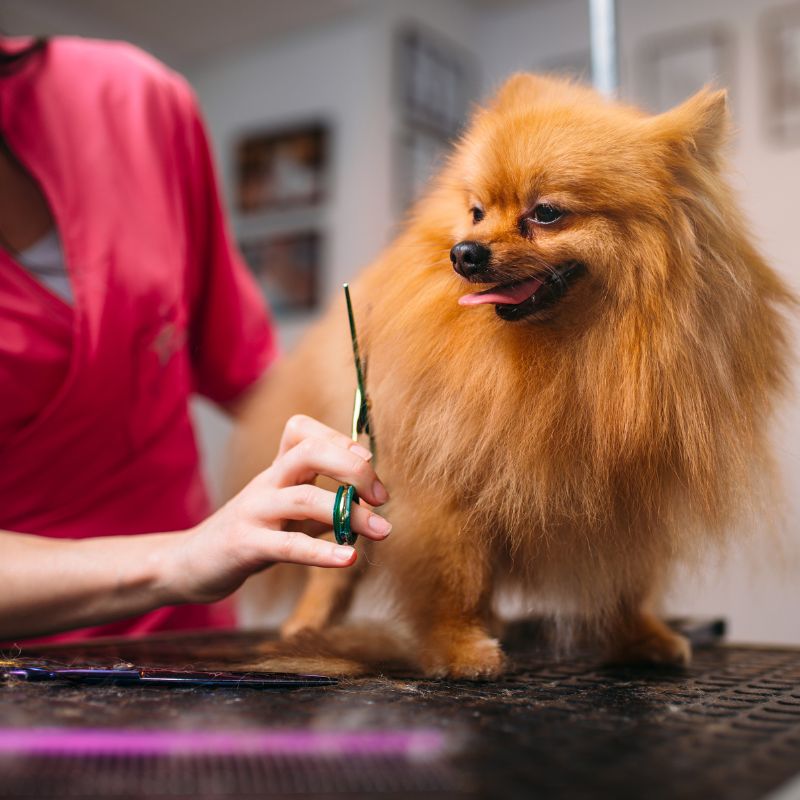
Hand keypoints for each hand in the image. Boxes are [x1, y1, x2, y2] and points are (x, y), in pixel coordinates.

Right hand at [164, 415, 389, 604]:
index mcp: (277, 471)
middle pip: (308, 452)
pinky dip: (322, 552)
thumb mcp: (287, 514)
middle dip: (352, 467)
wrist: (188, 564)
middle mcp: (266, 483)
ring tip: (382, 530)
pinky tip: (349, 558)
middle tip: (381, 495)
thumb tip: (368, 504)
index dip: (339, 439)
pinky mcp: (245, 545)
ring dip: (349, 513)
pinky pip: (287, 545)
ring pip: (303, 498)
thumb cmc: (249, 535)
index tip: (368, 462)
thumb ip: (323, 507)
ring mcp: (254, 512)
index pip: (303, 430)